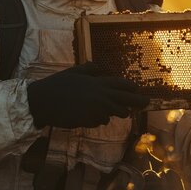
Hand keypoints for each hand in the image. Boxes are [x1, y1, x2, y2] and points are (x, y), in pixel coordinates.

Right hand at [27, 62, 149, 128]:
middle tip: (147, 103)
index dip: (132, 87)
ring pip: (116, 113)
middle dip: (139, 102)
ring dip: (117, 111)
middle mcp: (101, 96)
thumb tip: (101, 68)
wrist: (44, 101)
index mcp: (98, 82)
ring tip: (115, 109)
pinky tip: (88, 113)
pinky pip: (101, 120)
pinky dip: (99, 118)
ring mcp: (96, 110)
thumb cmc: (58, 84)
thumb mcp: (75, 71)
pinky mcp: (90, 121)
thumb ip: (90, 69)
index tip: (138, 90)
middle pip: (127, 100)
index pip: (122, 84)